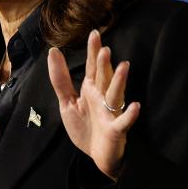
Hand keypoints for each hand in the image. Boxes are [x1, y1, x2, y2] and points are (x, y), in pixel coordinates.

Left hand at [46, 29, 141, 180]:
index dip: (93, 52)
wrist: (96, 155)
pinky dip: (129, 114)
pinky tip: (134, 106)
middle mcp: (102, 98)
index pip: (92, 68)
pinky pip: (123, 121)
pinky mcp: (116, 130)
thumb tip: (53, 52)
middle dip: (104, 64)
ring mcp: (110, 113)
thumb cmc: (85, 127)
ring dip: (120, 82)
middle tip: (104, 49)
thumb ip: (60, 79)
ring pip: (115, 95)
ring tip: (124, 67)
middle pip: (104, 78)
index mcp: (91, 90)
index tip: (94, 33)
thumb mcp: (67, 102)